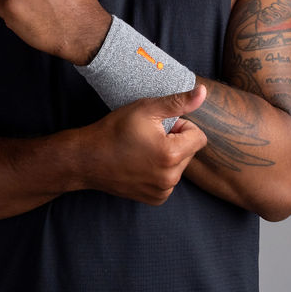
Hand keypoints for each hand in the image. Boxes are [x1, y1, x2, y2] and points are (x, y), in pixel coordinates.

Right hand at [82, 85, 207, 205]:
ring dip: (169, 156)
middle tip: (149, 137)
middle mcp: (170, 178)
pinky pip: (170, 180)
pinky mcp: (156, 199)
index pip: (199, 137)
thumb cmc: (115, 130)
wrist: (87, 159)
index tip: (160, 126)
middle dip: (176, 141)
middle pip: (190, 152)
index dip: (182, 126)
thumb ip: (178, 102)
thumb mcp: (146, 109)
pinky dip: (161, 171)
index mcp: (172, 155)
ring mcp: (163, 191)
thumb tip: (203, 92)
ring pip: (180, 166)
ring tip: (143, 150)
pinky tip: (141, 164)